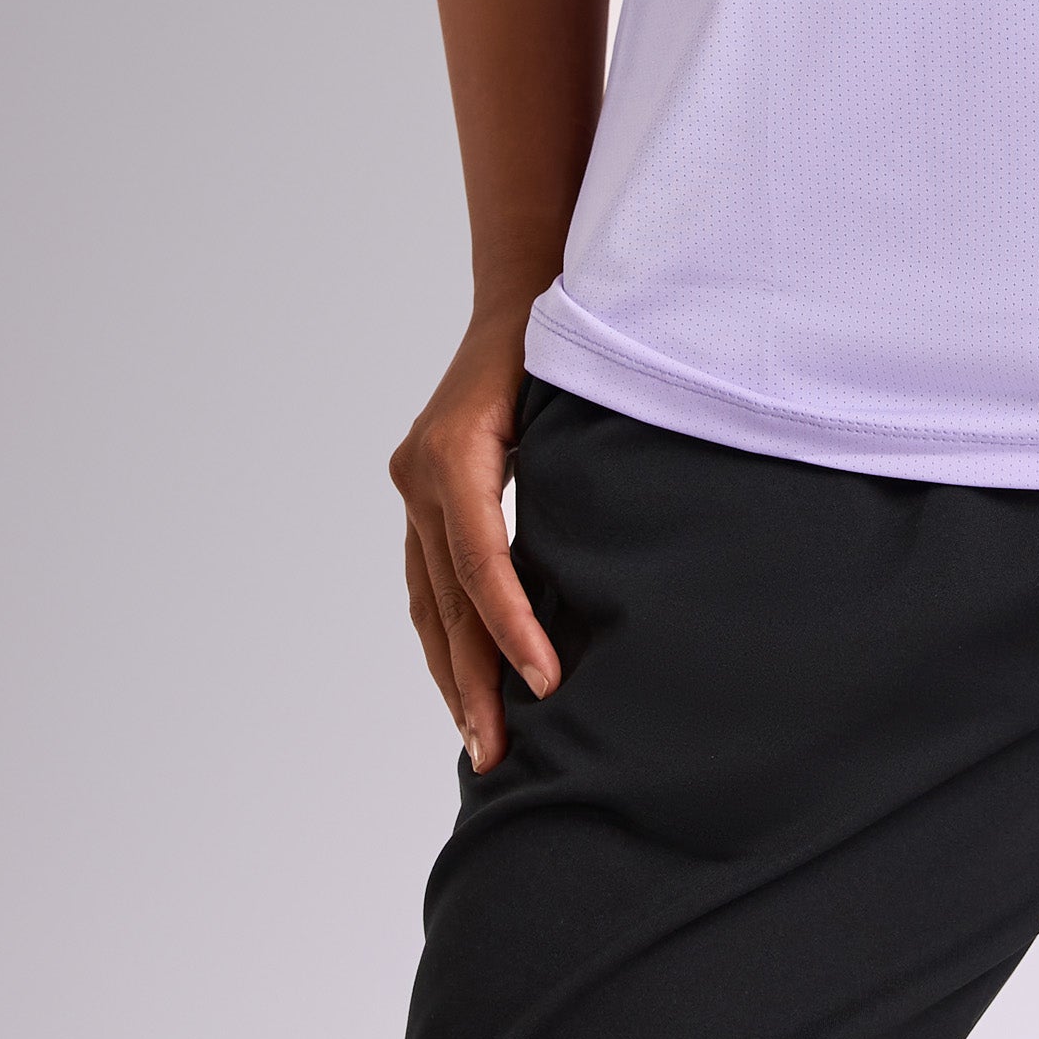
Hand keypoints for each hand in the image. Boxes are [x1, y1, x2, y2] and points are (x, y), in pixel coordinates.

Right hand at [390, 312, 564, 772]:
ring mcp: (414, 484)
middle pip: (446, 596)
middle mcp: (423, 472)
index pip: (481, 562)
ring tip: (480, 739)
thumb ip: (583, 473)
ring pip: (428, 599)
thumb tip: (623, 561)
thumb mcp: (574, 399)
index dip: (513, 627)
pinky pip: (429, 580)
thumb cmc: (562, 341)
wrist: (518, 286)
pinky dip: (447, 635)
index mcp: (457, 451)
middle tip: (500, 752)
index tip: (549, 683)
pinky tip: (467, 683)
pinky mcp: (422, 493)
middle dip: (474, 678)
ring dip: (453, 672)